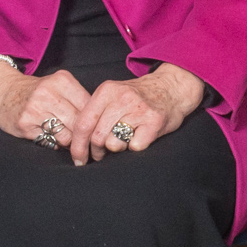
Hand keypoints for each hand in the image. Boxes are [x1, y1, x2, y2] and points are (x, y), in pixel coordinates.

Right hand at [0, 63, 97, 163]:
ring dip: (70, 142)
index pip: (90, 107)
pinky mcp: (25, 123)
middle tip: (87, 143)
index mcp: (62, 80)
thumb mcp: (59, 87)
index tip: (97, 132)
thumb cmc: (38, 93)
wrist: (4, 92)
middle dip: (84, 136)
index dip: (95, 122)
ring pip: (67, 135)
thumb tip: (101, 123)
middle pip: (79, 123)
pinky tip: (51, 137)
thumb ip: (78, 100)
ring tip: (68, 140)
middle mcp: (49, 92)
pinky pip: (50, 141)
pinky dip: (55, 143)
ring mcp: (35, 108)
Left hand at [81, 64, 206, 159]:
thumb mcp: (113, 95)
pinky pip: (134, 147)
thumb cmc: (137, 97)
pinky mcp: (154, 122)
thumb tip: (75, 142)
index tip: (77, 158)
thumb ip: (95, 113)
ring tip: (124, 139)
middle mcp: (122, 98)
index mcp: (106, 91)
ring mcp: (139, 110)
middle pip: (96, 137)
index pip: (83, 124)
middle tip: (101, 154)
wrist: (171, 88)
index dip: (77, 146)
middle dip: (96, 152)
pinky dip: (135, 146)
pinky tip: (140, 136)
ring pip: (114, 144)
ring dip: (117, 148)